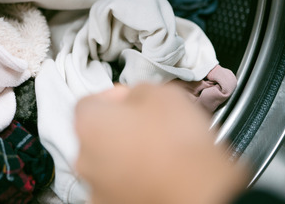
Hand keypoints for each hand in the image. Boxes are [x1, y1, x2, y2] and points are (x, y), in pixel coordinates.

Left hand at [74, 83, 247, 203]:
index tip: (131, 98)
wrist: (198, 193)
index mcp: (90, 124)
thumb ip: (138, 91)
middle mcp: (85, 159)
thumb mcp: (162, 93)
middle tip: (148, 125)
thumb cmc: (179, 147)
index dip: (114, 97)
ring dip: (126, 157)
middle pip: (96, 135)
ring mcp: (97, 188)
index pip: (90, 102)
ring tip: (159, 154)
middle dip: (119, 128)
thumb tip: (136, 97)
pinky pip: (118, 188)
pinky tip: (157, 176)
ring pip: (107, 164)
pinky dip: (133, 182)